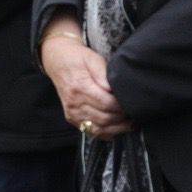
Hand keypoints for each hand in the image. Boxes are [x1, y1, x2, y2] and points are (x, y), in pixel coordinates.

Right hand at [40, 22, 130, 137]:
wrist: (57, 61)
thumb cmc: (77, 58)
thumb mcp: (93, 59)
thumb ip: (104, 75)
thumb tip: (114, 90)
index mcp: (80, 87)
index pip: (107, 104)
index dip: (122, 106)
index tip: (131, 103)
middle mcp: (74, 103)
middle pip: (104, 118)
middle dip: (122, 119)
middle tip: (134, 113)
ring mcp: (72, 113)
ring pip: (99, 128)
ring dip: (116, 128)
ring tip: (130, 123)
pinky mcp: (72, 118)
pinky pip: (91, 131)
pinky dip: (105, 133)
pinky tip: (116, 128)